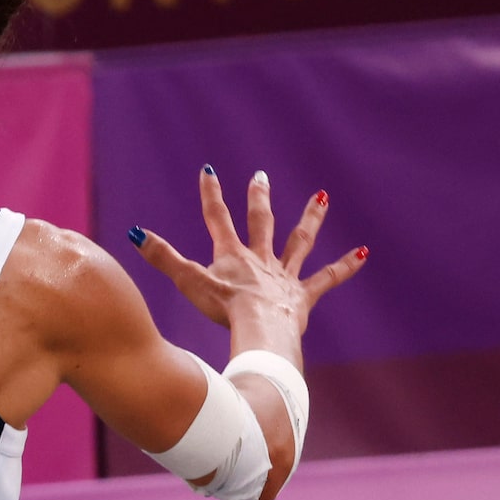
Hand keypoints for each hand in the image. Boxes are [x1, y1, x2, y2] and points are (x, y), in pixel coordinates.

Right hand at [130, 167, 366, 339]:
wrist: (261, 328)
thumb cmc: (224, 308)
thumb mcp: (188, 281)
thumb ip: (162, 257)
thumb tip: (135, 233)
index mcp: (232, 255)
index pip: (217, 218)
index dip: (211, 194)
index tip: (209, 171)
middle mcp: (260, 260)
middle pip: (261, 222)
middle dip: (258, 198)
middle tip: (261, 176)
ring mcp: (284, 276)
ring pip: (299, 242)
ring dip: (310, 219)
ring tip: (321, 198)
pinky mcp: (303, 296)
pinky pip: (327, 278)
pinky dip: (345, 265)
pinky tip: (364, 253)